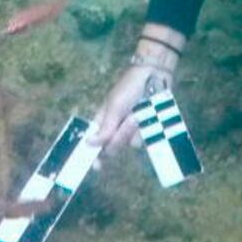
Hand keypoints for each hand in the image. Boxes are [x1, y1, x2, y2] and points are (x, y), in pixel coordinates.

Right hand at [90, 25, 183, 153]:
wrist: (154, 76)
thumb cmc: (129, 87)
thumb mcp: (114, 106)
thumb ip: (105, 128)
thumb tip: (88, 144)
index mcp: (102, 121)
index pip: (95, 143)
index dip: (93, 156)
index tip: (96, 166)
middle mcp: (116, 129)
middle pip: (115, 146)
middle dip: (122, 134)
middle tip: (130, 118)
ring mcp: (132, 130)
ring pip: (132, 143)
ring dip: (137, 129)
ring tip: (141, 111)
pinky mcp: (147, 129)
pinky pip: (146, 138)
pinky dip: (148, 128)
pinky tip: (150, 115)